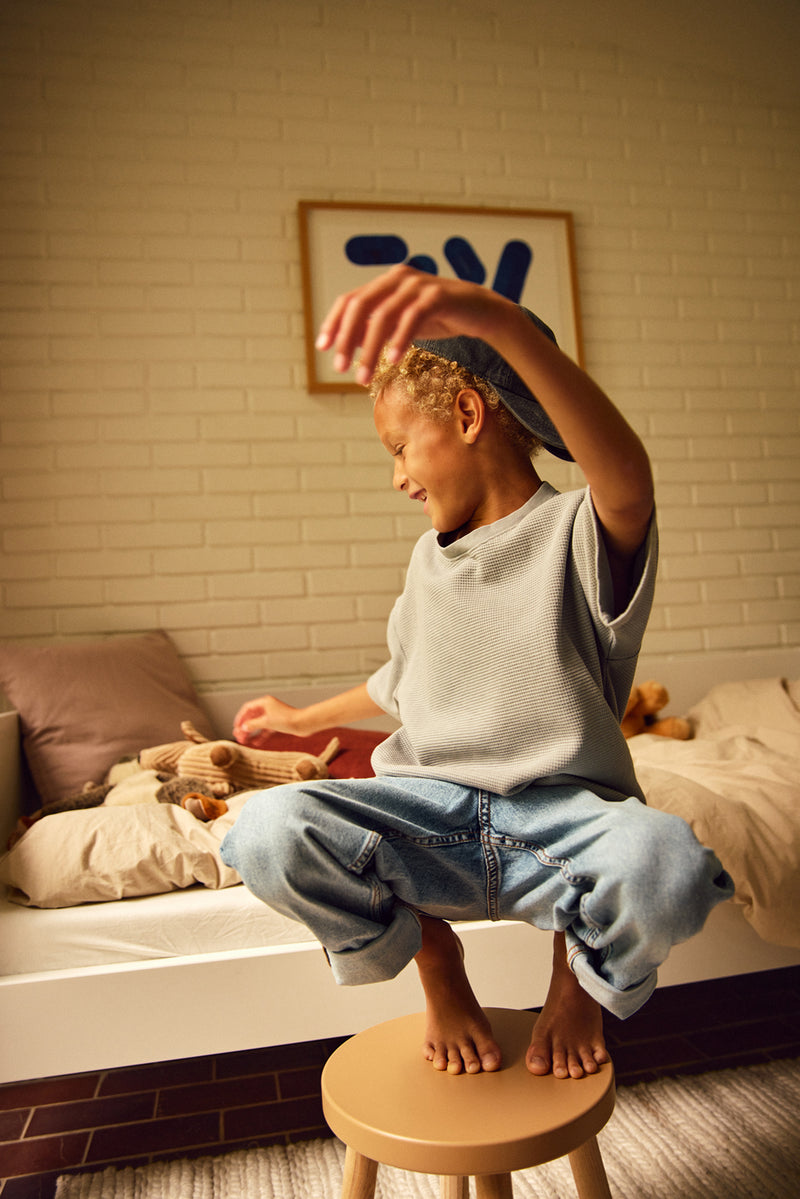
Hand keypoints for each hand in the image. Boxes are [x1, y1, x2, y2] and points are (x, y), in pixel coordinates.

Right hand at [232, 695, 299, 745]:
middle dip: (244, 727)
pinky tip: (255, 743)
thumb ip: (253, 724)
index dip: (240, 717)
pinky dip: (260, 735)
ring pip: (258, 724)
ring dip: (251, 732)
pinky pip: (265, 729)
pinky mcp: (278, 723)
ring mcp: (273, 715)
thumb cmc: (287, 719)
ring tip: (244, 741)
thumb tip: (243, 727)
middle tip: (238, 736)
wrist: (304, 723)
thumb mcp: (267, 722)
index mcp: (265, 702)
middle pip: (252, 717)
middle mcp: (268, 707)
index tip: (235, 726)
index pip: (247, 708)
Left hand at [315, 265, 512, 385]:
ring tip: (363, 377)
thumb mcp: (401, 322)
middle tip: (340, 368)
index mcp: (386, 283)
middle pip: (361, 305)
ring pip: (383, 315)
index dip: (333, 323)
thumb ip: (376, 327)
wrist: (480, 312)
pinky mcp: (438, 296)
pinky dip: (399, 340)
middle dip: (346, 339)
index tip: (322, 348)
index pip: (350, 300)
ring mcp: (418, 285)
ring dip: (370, 349)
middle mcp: (398, 278)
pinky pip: (412, 318)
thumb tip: (348, 342)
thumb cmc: (439, 316)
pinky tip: (392, 361)